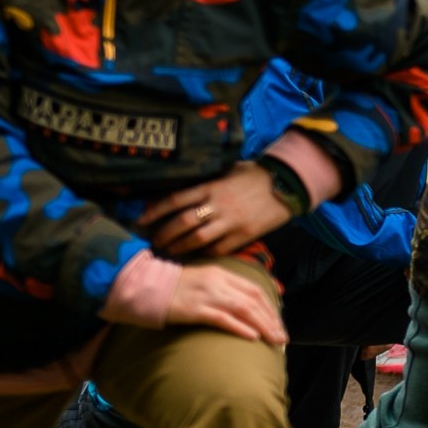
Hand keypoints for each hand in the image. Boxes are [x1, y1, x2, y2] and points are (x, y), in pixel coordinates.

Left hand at [141, 162, 292, 257]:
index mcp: (210, 187)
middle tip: (152, 241)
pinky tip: (193, 256)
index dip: (154, 212)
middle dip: (163, 234)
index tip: (140, 220)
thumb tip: (176, 193)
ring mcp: (231, 222)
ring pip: (198, 239)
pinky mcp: (245, 235)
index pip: (174, 200)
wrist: (287, 184)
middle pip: (182, 223)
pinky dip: (203, 253)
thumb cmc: (253, 175)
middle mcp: (217, 205)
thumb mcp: (225, 171)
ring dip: (179, 247)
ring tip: (167, 251)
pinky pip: (219, 249)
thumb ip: (203, 183)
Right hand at [145, 263, 285, 344]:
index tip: (278, 322)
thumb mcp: (200, 280)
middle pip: (253, 300)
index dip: (270, 306)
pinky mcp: (195, 309)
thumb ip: (220, 288)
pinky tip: (252, 337)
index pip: (254, 289)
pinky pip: (223, 318)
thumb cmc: (171, 288)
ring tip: (275, 341)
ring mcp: (206, 294)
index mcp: (219, 273)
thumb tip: (241, 305)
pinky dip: (240, 327)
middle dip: (272, 320)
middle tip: (282, 337)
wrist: (143, 286)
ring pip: (244, 309)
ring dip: (263, 326)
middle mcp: (216, 281)